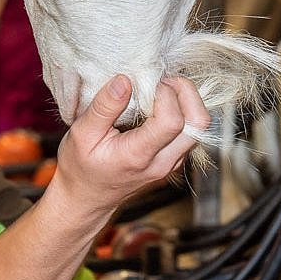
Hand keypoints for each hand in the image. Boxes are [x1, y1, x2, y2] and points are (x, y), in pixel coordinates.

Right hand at [48, 74, 209, 218]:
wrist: (87, 200)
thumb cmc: (80, 168)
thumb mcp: (81, 134)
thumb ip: (103, 107)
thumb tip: (124, 80)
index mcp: (139, 155)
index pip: (172, 120)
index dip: (164, 93)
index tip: (144, 83)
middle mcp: (163, 162)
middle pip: (199, 123)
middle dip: (186, 92)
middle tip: (163, 80)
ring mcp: (172, 163)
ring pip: (200, 127)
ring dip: (186, 100)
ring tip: (159, 89)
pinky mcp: (174, 159)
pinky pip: (191, 132)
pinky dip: (182, 111)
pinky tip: (158, 104)